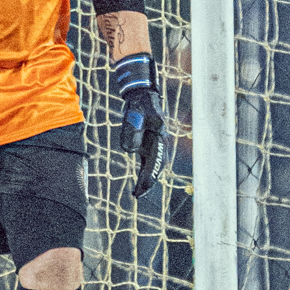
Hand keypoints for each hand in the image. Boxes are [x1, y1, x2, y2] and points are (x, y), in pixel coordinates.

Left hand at [114, 52, 166, 199]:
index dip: (148, 176)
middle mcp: (158, 143)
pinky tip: (140, 180)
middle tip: (138, 195)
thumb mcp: (136, 116)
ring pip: (152, 165)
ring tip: (138, 192)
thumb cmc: (140, 104)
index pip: (154, 162)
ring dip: (146, 179)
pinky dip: (144, 171)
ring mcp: (154, 143)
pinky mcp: (148, 142)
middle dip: (148, 182)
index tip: (141, 188)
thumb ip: (133, 132)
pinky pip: (147, 161)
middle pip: (155, 167)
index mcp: (158, 138)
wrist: (143, 94)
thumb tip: (131, 151)